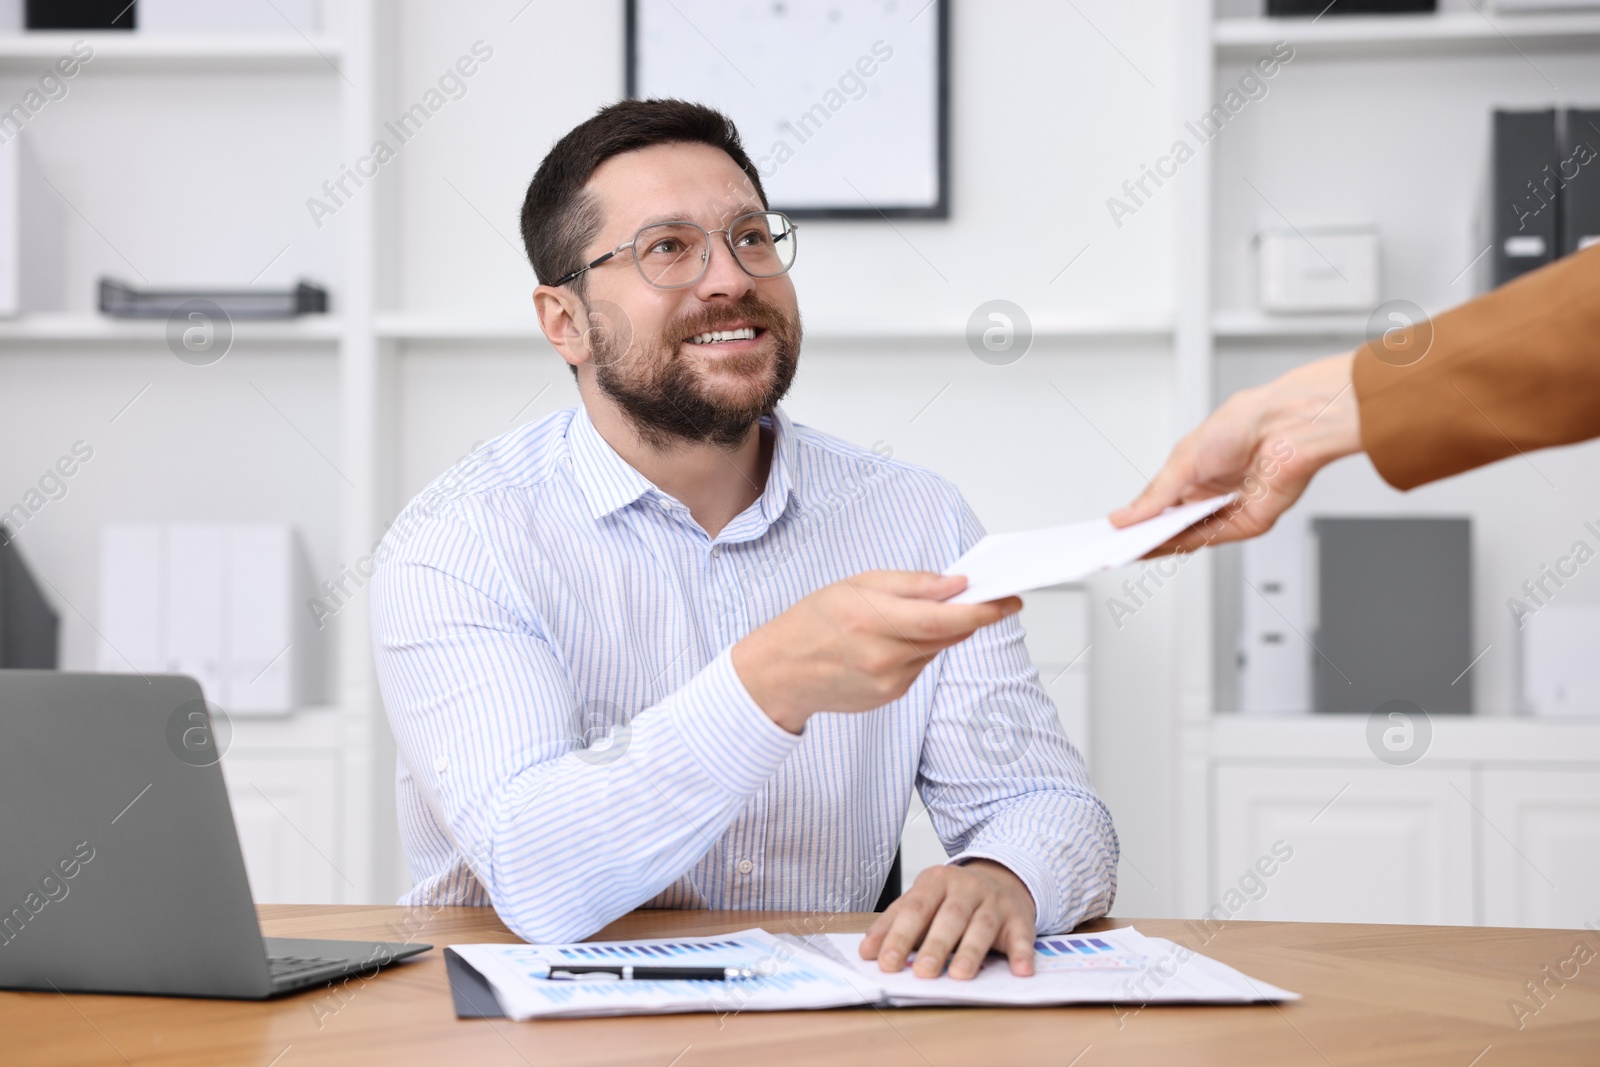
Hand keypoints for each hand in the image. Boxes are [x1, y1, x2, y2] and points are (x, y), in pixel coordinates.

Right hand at [732, 571, 1020, 733]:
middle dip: (969, 616)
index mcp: (872, 620)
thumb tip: (955, 585)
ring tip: (906, 617)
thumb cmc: (813, 622)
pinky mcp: (890, 696)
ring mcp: (888, 682)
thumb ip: (911, 584)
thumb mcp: (856, 584)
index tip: (1009, 600)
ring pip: (936, 650)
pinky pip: (920, 666)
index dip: (982, 611)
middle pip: (948, 636)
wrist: (780, 672)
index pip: (943, 619)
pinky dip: (918, 649)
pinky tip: (890, 642)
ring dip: (938, 632)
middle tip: (985, 597)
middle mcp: (882, 656)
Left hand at [859, 860, 1036, 979]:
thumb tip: (867, 953)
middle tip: (922, 973)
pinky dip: (1023, 954)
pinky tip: (1021, 971)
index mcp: (936, 881)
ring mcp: (995, 902)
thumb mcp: (921, 900)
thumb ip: (893, 923)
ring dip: (971, 952)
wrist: (1002, 877)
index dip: (899, 936)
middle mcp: (967, 888)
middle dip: (935, 946)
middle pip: (949, 917)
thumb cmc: (953, 898)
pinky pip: (1022, 936)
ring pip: (982, 926)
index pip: (915, 909)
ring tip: (959, 976)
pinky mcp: (1019, 918)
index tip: (886, 963)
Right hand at [1108, 352, 1362, 554]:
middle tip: (1113, 546)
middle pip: (1173, 526)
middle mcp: (1215, 495)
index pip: (1162, 506)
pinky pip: (1210, 539)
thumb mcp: (1182, 461)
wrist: (1284, 423)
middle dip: (1143, 536)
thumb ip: (1153, 496)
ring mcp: (1232, 511)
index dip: (1138, 519)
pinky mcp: (1249, 523)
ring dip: (1157, 544)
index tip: (1112, 530)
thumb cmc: (1244, 423)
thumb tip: (1124, 516)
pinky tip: (1156, 545)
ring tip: (1125, 548)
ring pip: (1189, 537)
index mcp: (1199, 475)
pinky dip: (1180, 545)